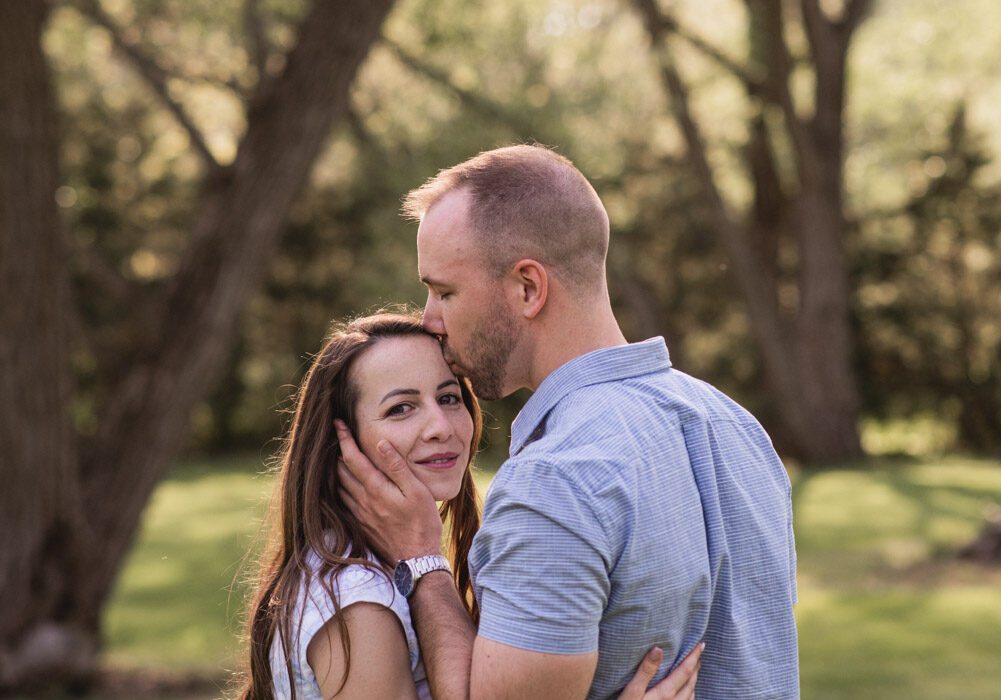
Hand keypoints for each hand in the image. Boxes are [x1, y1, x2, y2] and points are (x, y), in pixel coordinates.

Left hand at [335, 420, 442, 561]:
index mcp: (376, 488)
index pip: (352, 457)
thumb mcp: (417, 491)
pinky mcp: (360, 525)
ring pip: (338, 486)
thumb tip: (380, 443)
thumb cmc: (422, 523)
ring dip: (335, 469)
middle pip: (340, 470)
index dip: (344, 438)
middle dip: (337, 450)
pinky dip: (338, 488)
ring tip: (337, 455)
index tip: (338, 423)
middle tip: (337, 435)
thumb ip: (397, 467)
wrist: (416, 559)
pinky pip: (342, 502)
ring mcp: (359, 514)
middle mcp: (362, 500)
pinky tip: (342, 485)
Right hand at [617, 643, 702, 699]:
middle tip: (698, 654)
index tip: (701, 645)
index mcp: (665, 694)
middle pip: (690, 683)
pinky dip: (689, 695)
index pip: (684, 671)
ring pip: (690, 696)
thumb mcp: (631, 691)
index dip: (693, 657)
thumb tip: (658, 649)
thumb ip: (645, 671)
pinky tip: (685, 694)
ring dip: (693, 682)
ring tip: (694, 671)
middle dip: (695, 668)